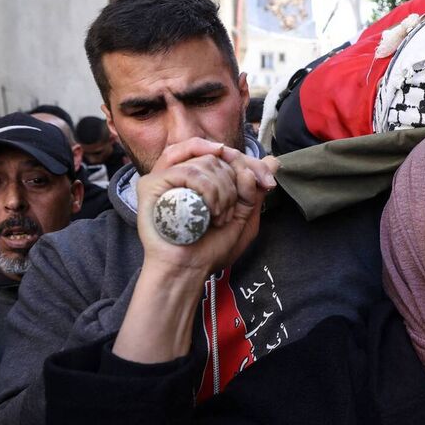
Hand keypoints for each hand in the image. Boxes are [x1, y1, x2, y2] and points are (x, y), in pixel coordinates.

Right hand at [113, 140, 278, 362]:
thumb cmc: (212, 248)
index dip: (249, 163)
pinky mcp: (152, 184)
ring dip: (223, 192)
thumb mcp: (244, 216)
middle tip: (234, 212)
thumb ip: (255, 188)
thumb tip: (272, 161)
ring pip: (207, 161)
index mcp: (200, 178)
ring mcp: (165, 176)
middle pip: (218, 156)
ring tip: (219, 217)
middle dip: (237, 182)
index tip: (267, 182)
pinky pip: (189, 172)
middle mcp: (181, 173)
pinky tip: (209, 213)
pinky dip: (208, 191)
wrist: (189, 269)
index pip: (226, 154)